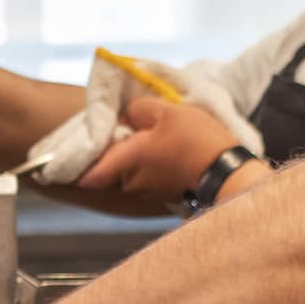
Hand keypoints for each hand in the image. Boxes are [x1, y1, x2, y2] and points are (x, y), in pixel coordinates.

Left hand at [75, 96, 237, 200]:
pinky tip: (167, 149)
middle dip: (116, 150)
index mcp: (127, 160)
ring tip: (153, 135)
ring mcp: (150, 192)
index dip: (78, 165)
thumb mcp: (166, 111)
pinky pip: (149, 177)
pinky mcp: (167, 194)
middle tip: (127, 128)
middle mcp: (132, 182)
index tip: (75, 154)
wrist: (229, 173)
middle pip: (112, 167)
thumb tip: (124, 115)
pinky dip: (152, 165)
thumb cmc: (196, 140)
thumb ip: (137, 109)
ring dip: (136, 157)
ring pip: (131, 172)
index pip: (89, 173)